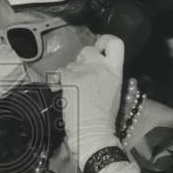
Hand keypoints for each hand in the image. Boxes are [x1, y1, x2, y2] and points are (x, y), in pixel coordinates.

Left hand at [56, 34, 125, 165]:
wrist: (93, 132)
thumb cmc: (104, 119)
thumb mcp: (114, 92)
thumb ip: (106, 75)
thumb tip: (93, 69)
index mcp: (115, 71)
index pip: (115, 43)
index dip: (105, 40)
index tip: (99, 47)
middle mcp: (101, 66)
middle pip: (88, 50)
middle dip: (81, 60)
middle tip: (80, 76)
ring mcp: (84, 71)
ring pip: (70, 63)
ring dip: (69, 74)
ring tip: (71, 92)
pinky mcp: (69, 78)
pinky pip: (58, 73)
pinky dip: (57, 81)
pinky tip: (60, 91)